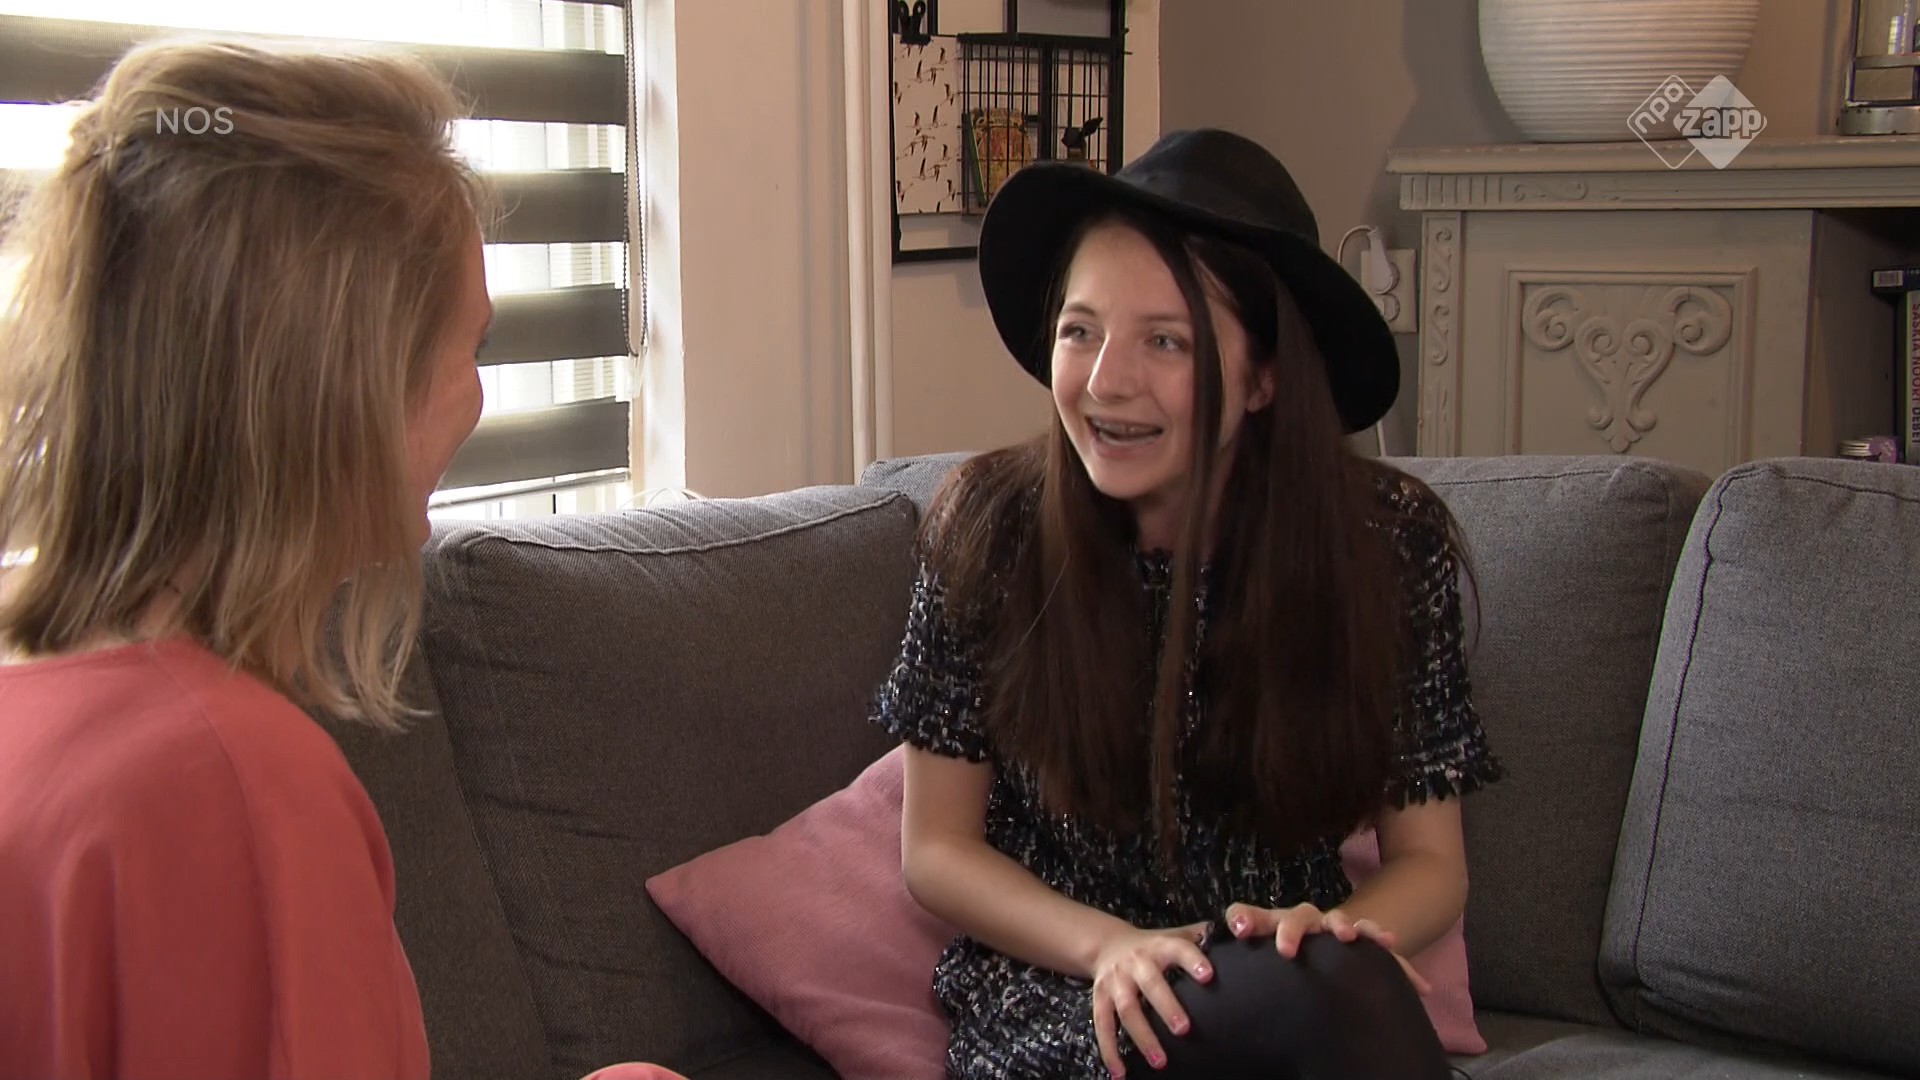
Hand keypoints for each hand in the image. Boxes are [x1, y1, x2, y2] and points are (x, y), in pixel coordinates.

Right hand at [1090, 921, 1211, 1077]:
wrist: (1106, 944)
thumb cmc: (1151, 946)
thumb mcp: (1173, 935)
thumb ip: (1199, 937)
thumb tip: (1239, 931)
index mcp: (1159, 946)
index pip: (1178, 950)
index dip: (1192, 961)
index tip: (1208, 976)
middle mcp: (1136, 963)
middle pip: (1150, 984)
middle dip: (1166, 1007)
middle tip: (1184, 1030)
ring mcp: (1115, 982)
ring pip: (1128, 1010)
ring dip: (1143, 1037)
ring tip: (1160, 1061)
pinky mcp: (1099, 999)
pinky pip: (1103, 1026)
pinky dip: (1110, 1051)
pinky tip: (1120, 1072)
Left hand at [1221, 902, 1432, 995]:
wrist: (1318, 945)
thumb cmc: (1281, 957)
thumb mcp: (1260, 959)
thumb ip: (1240, 960)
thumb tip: (1207, 976)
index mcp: (1273, 926)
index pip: (1254, 915)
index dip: (1245, 917)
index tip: (1237, 929)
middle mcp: (1303, 922)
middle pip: (1297, 916)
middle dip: (1292, 929)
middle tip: (1286, 951)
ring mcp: (1330, 927)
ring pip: (1335, 919)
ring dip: (1340, 924)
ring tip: (1346, 936)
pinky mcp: (1358, 938)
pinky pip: (1370, 935)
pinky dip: (1377, 937)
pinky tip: (1388, 941)